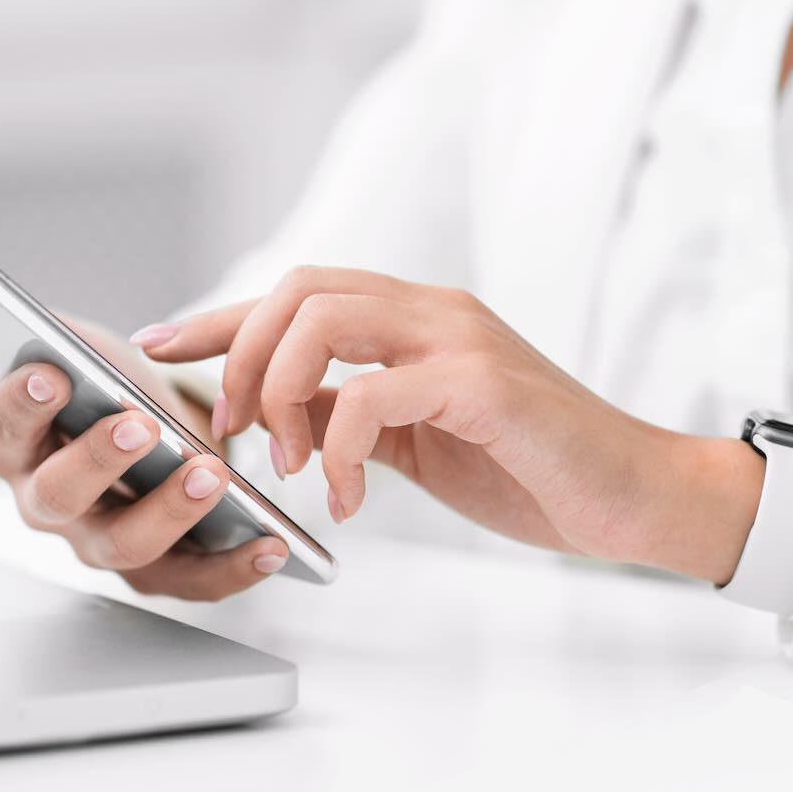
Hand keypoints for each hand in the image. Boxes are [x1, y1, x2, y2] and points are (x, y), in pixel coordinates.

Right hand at [0, 317, 288, 598]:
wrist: (156, 426)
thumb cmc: (107, 386)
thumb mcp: (78, 349)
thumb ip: (43, 334)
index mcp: (13, 445)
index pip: (0, 428)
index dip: (20, 404)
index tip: (51, 374)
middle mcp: (45, 502)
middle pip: (57, 496)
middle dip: (98, 460)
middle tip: (140, 425)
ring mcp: (98, 542)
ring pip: (124, 545)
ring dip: (170, 512)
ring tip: (212, 474)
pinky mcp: (154, 571)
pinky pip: (190, 582)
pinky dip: (232, 569)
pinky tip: (271, 544)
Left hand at [129, 267, 766, 583]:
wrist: (634, 495)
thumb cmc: (534, 469)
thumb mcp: (421, 443)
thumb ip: (357, 418)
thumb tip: (286, 419)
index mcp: (416, 320)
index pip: (299, 293)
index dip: (220, 318)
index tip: (158, 347)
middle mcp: (434, 311)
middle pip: (297, 289)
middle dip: (239, 357)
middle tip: (234, 433)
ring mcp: (458, 339)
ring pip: (322, 321)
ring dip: (280, 395)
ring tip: (288, 465)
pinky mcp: (482, 382)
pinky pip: (370, 397)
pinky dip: (335, 453)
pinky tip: (346, 502)